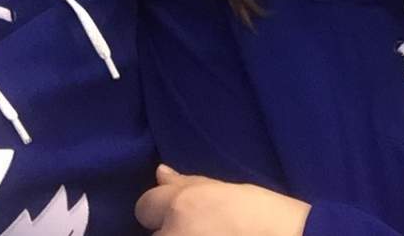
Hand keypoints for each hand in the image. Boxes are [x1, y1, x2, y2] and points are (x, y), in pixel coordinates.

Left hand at [135, 165, 310, 234]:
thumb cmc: (260, 214)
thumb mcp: (222, 190)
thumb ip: (187, 183)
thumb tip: (160, 173)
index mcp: (181, 206)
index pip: (144, 206)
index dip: (163, 209)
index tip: (181, 214)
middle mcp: (172, 235)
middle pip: (155, 233)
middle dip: (170, 230)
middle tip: (201, 230)